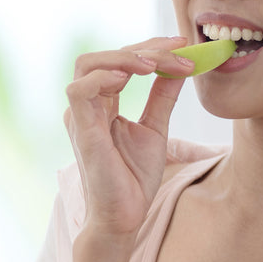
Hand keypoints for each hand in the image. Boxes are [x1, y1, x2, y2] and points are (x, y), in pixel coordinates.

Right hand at [63, 36, 193, 239]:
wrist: (125, 216)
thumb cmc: (134, 178)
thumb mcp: (156, 128)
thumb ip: (163, 96)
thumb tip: (180, 67)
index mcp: (102, 104)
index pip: (120, 61)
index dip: (151, 49)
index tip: (183, 45)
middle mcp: (87, 106)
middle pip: (104, 56)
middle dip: (144, 48)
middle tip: (179, 50)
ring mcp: (81, 116)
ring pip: (88, 64)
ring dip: (126, 57)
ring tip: (157, 64)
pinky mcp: (81, 130)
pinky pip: (79, 90)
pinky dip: (104, 77)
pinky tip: (132, 77)